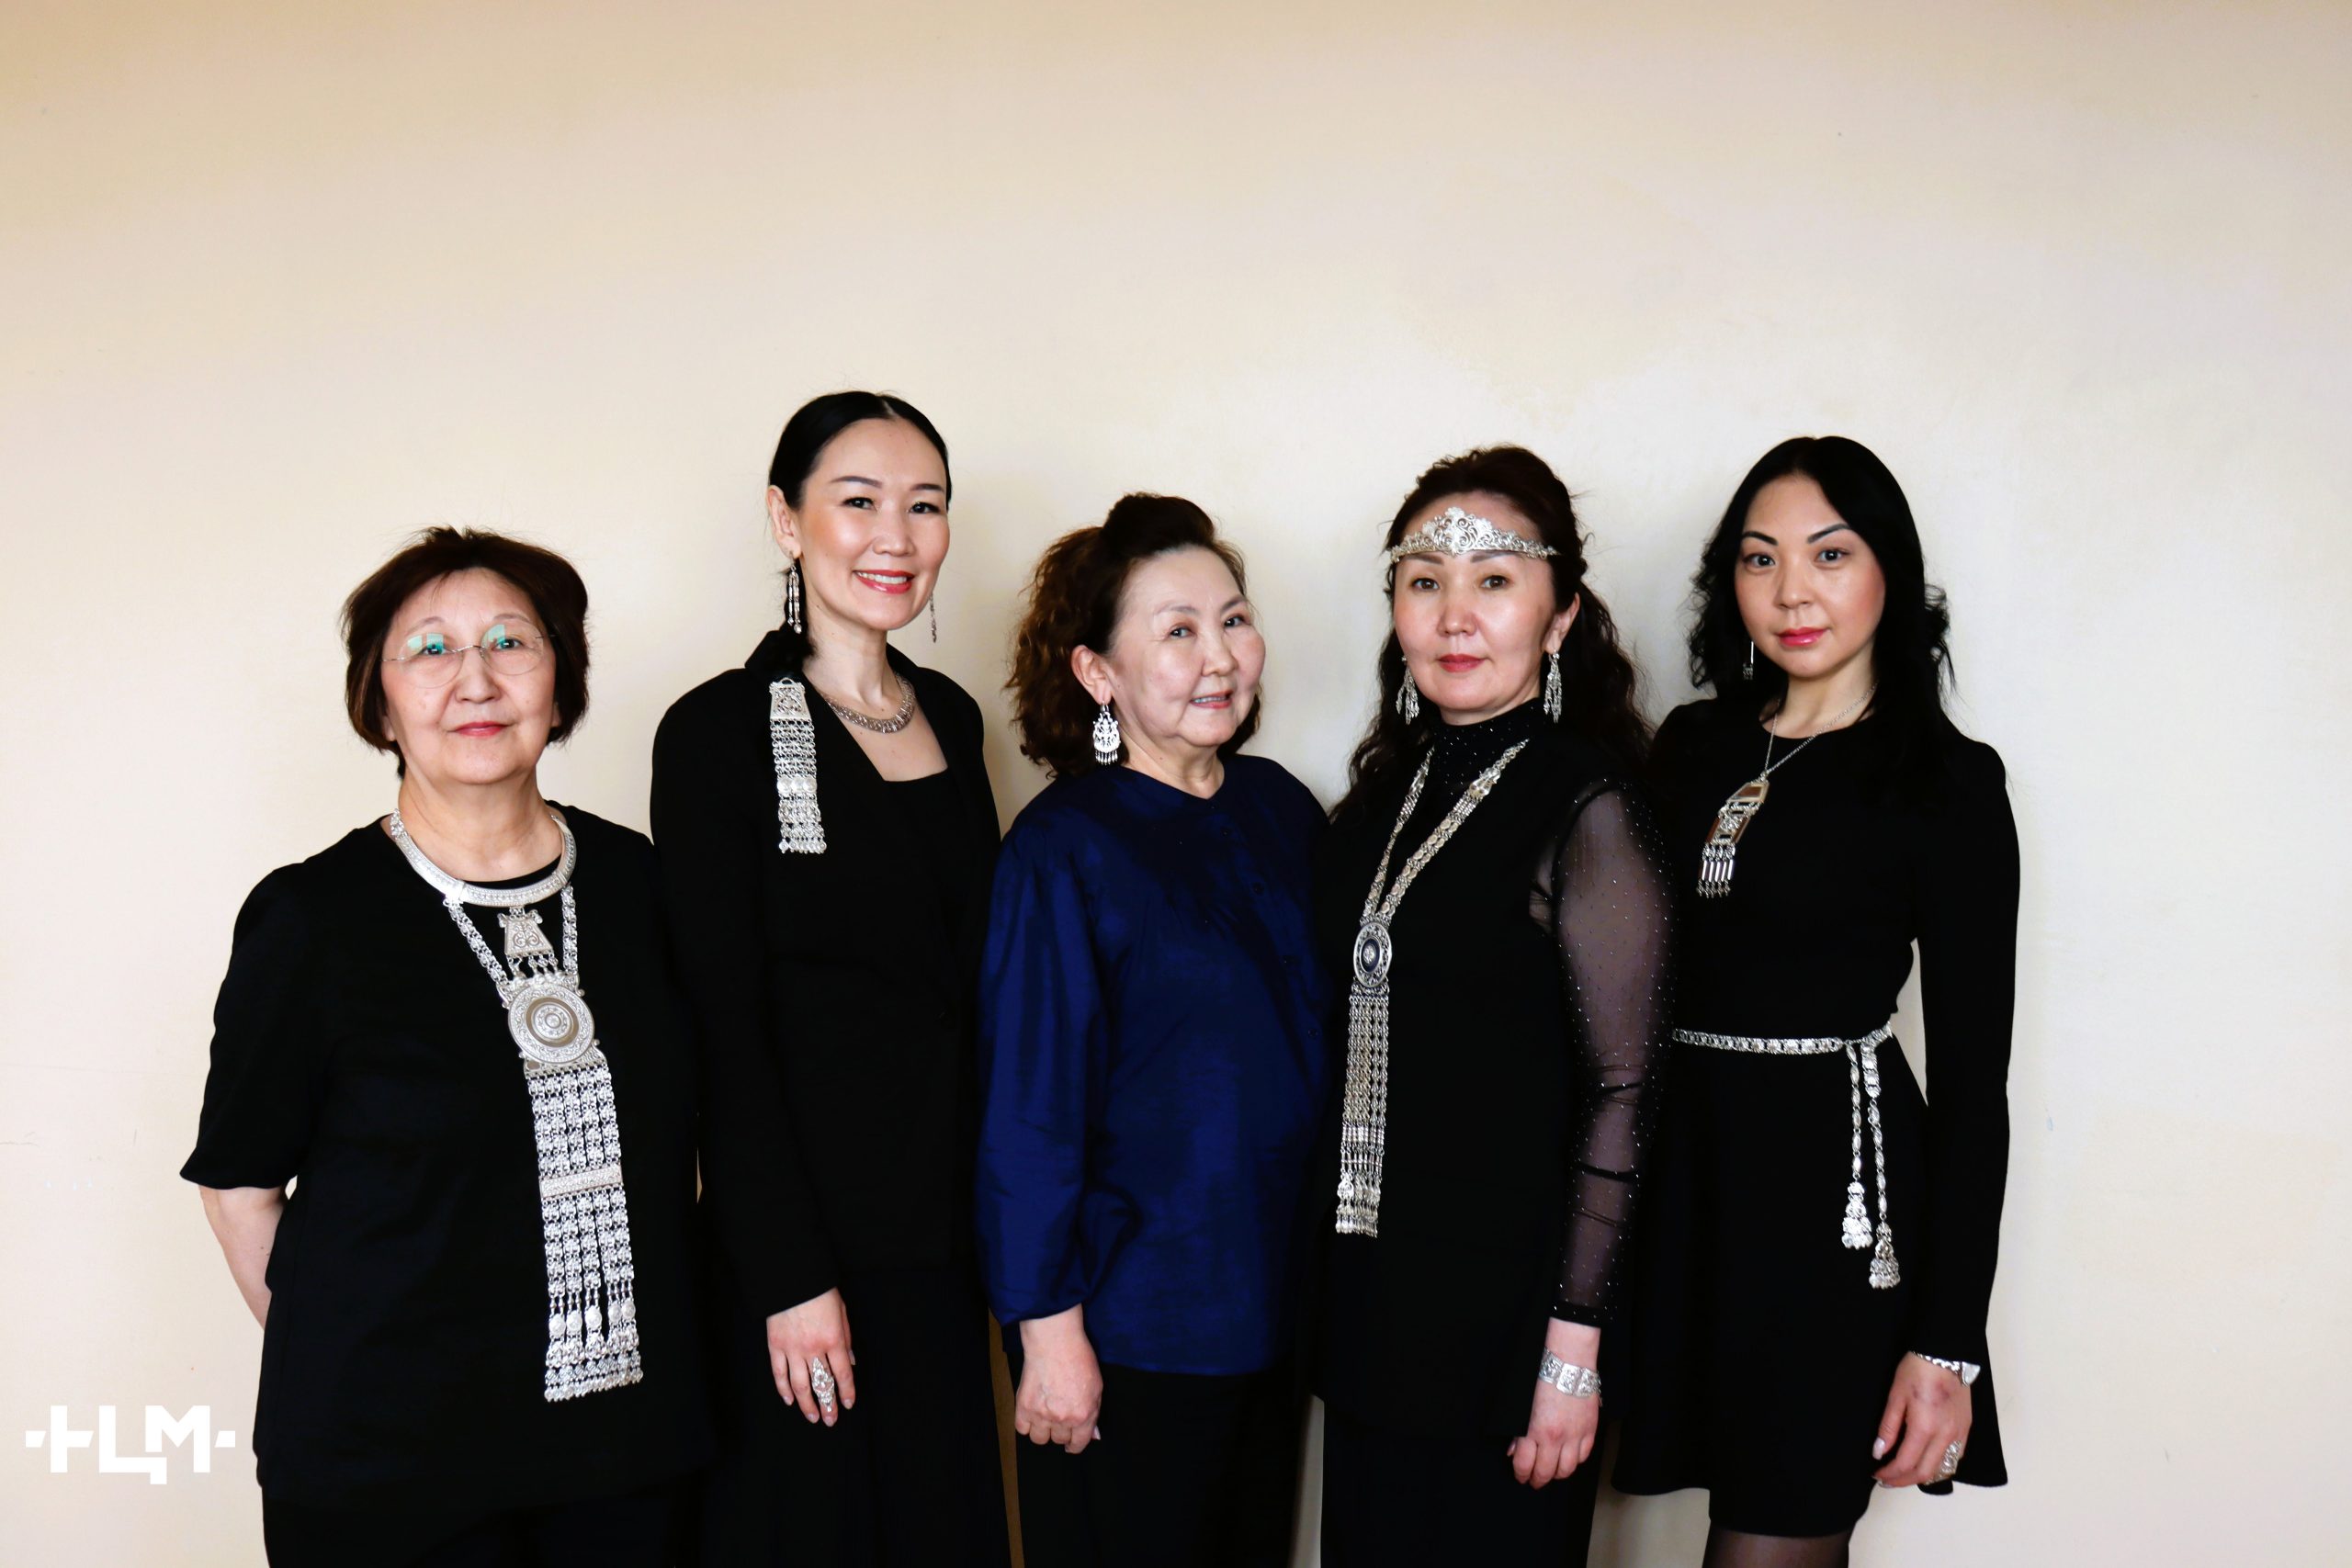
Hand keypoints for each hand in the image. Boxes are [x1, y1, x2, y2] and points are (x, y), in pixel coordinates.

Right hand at [765, 1287, 856, 1426]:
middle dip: (828, 1404)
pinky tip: (789, 1400)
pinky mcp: (775, 1346)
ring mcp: (792, 1349)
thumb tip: (850, 1361)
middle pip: (822, 1384)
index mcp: (833, 1339)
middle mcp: (813, 1349)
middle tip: (831, 1419)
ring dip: (807, 1403)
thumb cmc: (820, 1292)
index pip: (843, 1374)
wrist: (792, 1278)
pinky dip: (784, 1389)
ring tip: (813, 1417)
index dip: (846, 1392)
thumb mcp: (842, 1312)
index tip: (848, 1404)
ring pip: (800, 1385)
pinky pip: (779, 1373)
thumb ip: (846, 1339)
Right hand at [1015, 1304, 1103, 1453]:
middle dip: (1061, 1431)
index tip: (1071, 1444)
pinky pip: (1022, 1429)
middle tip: (1059, 1417)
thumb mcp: (1097, 1386)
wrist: (1055, 1343)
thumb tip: (1093, 1434)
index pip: (1079, 1444)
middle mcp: (1063, 1419)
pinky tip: (1031, 1413)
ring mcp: (1042, 1415)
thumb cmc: (1078, 1358)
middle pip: (1059, 1440)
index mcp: (1083, 1415)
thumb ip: (1094, 1413)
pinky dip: (1026, 1423)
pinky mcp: (1024, 1407)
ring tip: (1044, 1416)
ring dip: (1042, 1430)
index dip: (1075, 1445)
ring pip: (1040, 1439)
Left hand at [1509, 1320, 1600, 1488]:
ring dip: (1557, 1474)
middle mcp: (1555, 1438)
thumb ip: (1517, 1432)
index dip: (1521, 1475)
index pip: (1525, 1465)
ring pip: (1567, 1469)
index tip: (1520, 1477)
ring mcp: (1575, 1436)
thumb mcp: (1521, 1405)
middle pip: (1546, 1472)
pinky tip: (1568, 1458)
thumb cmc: (1541, 1378)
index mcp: (1534, 1431)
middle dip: (1537, 1480)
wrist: (1568, 1363)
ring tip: (1551, 1472)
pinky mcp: (1590, 1430)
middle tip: (1534, 1481)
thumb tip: (1513, 1452)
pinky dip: (1575, 1461)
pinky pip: (1583, 1456)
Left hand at [1872, 1353, 1971, 1486]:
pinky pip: (1955, 1457)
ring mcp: (1959, 1433)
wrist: (1946, 1354)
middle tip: (1887, 1479)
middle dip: (1903, 1480)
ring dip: (1922, 1476)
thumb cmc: (1918, 1370)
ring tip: (1903, 1473)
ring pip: (1943, 1469)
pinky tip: (1926, 1461)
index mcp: (1924, 1427)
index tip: (1877, 1473)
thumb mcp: (1895, 1396)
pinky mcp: (1966, 1428)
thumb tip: (1879, 1452)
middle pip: (1925, 1473)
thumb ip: (1888, 1428)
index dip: (1890, 1474)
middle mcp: (1945, 1436)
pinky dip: (1940, 1466)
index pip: (1906, 1463)